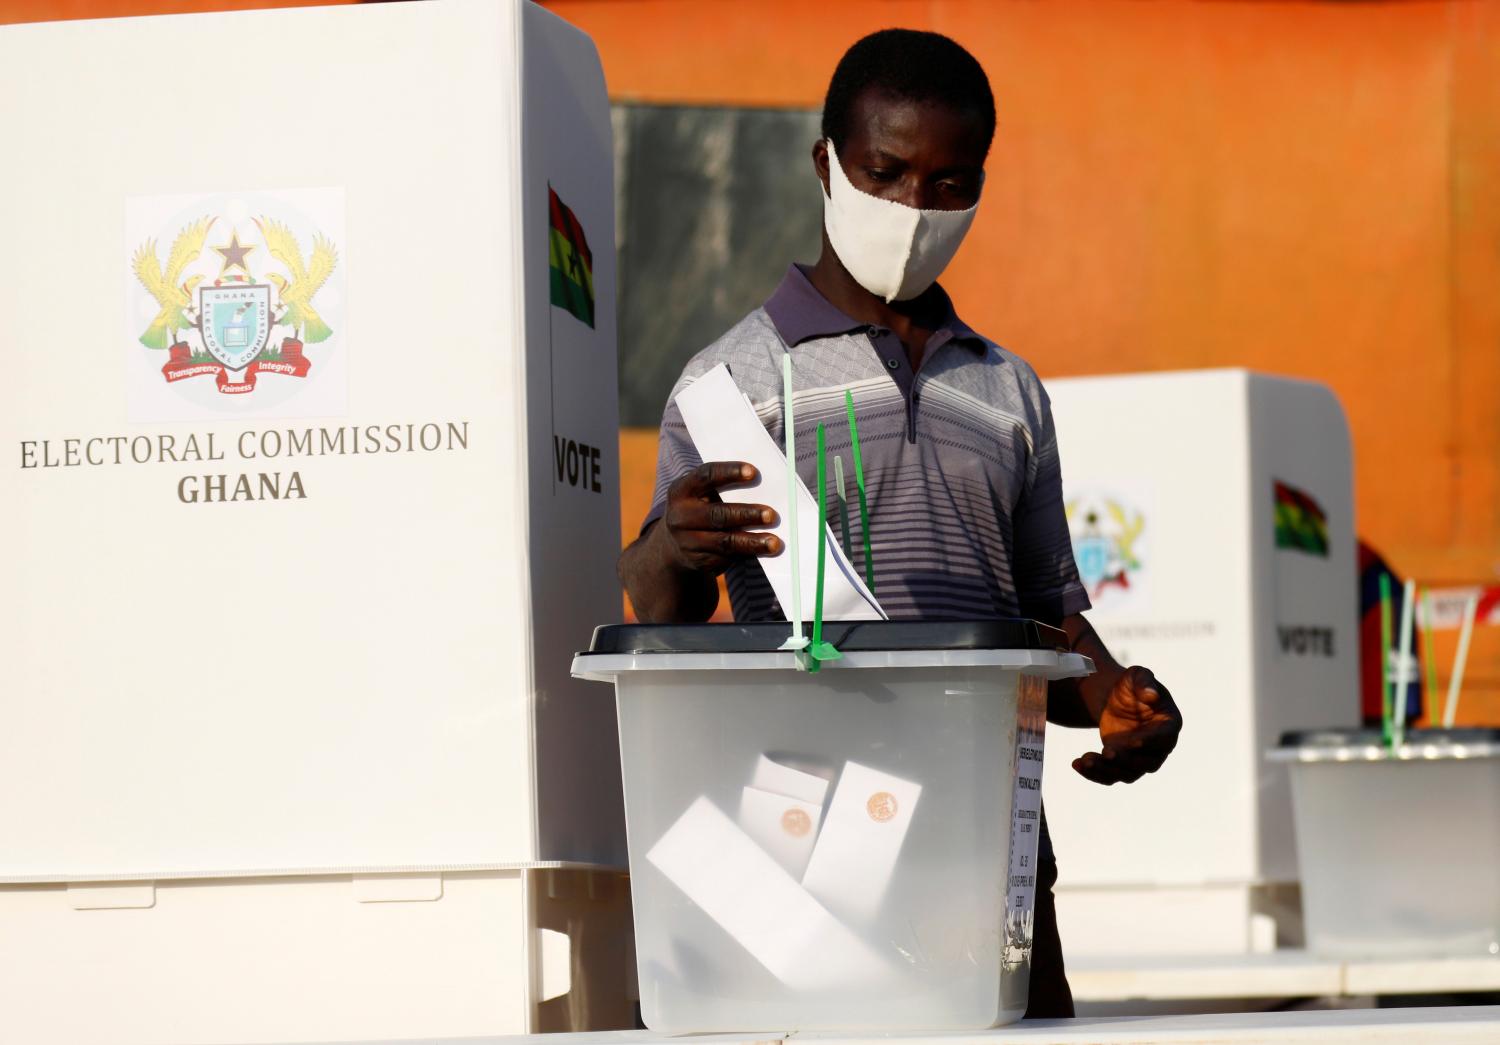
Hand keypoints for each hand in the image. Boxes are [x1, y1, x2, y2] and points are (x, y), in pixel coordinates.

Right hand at [655, 461, 781, 576]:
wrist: (675, 544)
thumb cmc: (700, 508)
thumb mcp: (701, 495)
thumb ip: (724, 489)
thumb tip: (763, 487)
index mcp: (681, 491)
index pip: (705, 476)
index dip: (729, 472)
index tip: (753, 472)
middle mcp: (680, 516)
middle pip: (717, 514)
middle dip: (746, 514)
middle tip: (771, 515)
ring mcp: (687, 542)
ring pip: (725, 541)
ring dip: (752, 541)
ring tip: (774, 542)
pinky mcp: (699, 561)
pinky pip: (727, 557)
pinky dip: (748, 553)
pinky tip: (763, 551)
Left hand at [1071, 666, 1181, 784]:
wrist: (1116, 698)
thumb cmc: (1132, 685)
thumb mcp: (1138, 676)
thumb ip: (1145, 682)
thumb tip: (1151, 694)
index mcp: (1168, 725)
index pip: (1164, 739)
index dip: (1151, 742)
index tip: (1133, 742)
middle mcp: (1158, 748)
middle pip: (1146, 763)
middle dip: (1126, 760)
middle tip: (1107, 751)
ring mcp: (1139, 759)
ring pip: (1126, 774)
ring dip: (1106, 770)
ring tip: (1085, 760)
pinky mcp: (1121, 764)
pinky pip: (1109, 775)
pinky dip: (1093, 773)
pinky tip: (1077, 764)